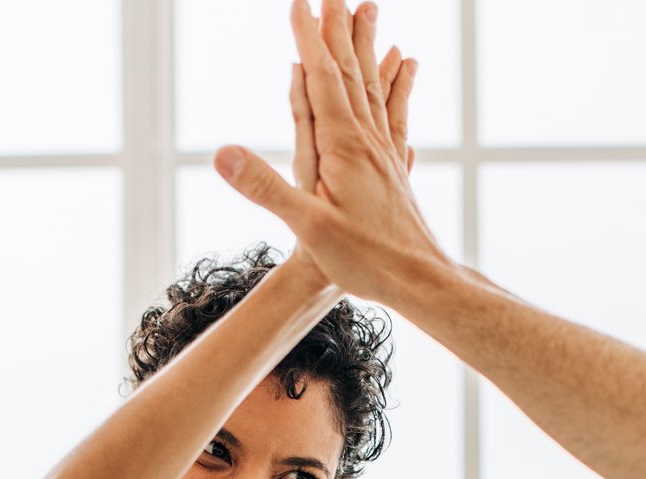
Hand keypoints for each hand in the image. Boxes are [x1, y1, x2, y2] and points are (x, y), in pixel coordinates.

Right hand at [217, 0, 451, 305]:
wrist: (423, 282)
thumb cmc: (368, 260)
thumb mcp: (308, 228)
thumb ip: (265, 188)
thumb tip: (222, 153)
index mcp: (344, 147)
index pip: (321, 79)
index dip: (308, 39)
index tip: (299, 3)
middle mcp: (368, 141)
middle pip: (351, 72)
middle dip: (338, 29)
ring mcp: (386, 152)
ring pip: (373, 86)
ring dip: (366, 45)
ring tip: (368, 12)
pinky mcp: (396, 168)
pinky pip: (394, 112)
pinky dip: (396, 82)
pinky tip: (404, 66)